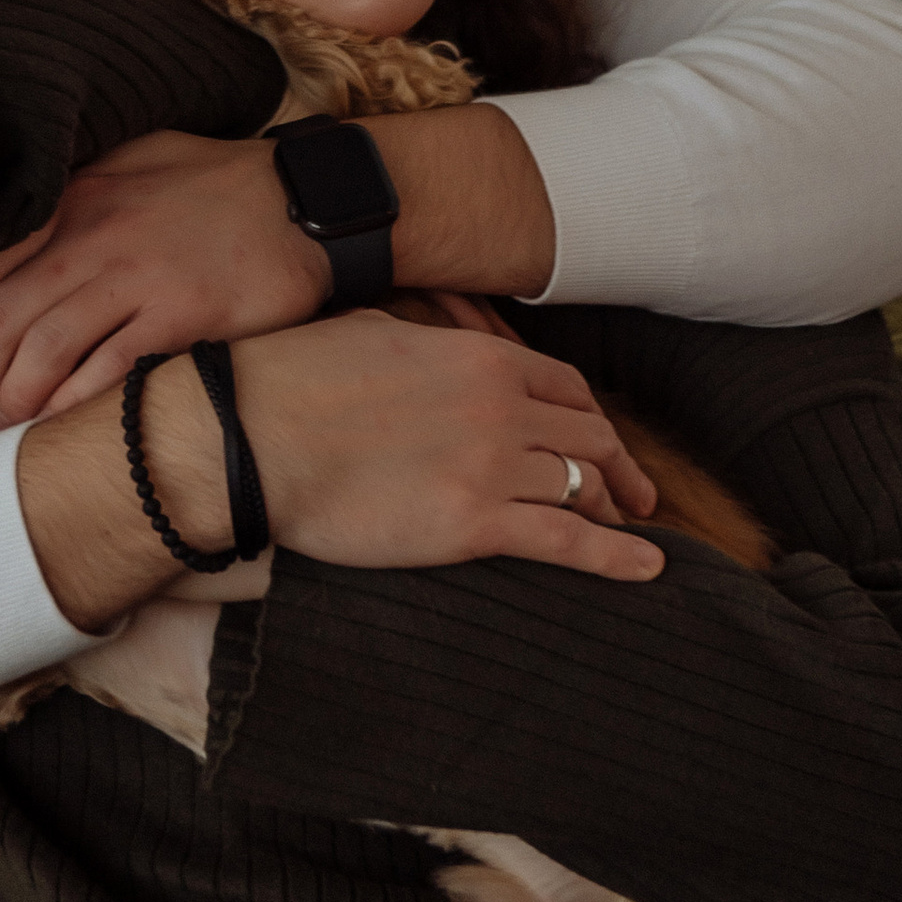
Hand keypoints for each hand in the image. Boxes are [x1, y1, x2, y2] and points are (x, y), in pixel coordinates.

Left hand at [0, 132, 324, 427]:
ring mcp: (139, 277)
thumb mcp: (134, 162)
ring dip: (14, 401)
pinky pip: (106, 373)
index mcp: (75, 198)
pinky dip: (71, 407)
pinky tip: (61, 425)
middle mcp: (95, 235)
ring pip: (42, 351)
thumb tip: (12, 237)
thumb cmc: (216, 184)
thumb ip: (76, 193)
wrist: (306, 201)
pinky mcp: (183, 317)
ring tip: (9, 423)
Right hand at [16, 308, 662, 631]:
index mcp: (480, 359)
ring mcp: (494, 466)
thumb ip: (423, 343)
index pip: (565, 388)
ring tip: (631, 530)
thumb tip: (429, 349)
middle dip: (617, 467)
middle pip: (589, 438)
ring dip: (614, 511)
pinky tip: (647, 568)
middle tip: (634, 493)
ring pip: (584, 488)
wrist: (254, 437)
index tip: (602, 440)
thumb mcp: (374, 333)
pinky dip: (617, 557)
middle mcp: (503, 407)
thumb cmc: (295, 381)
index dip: (593, 420)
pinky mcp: (475, 524)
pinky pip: (569, 542)